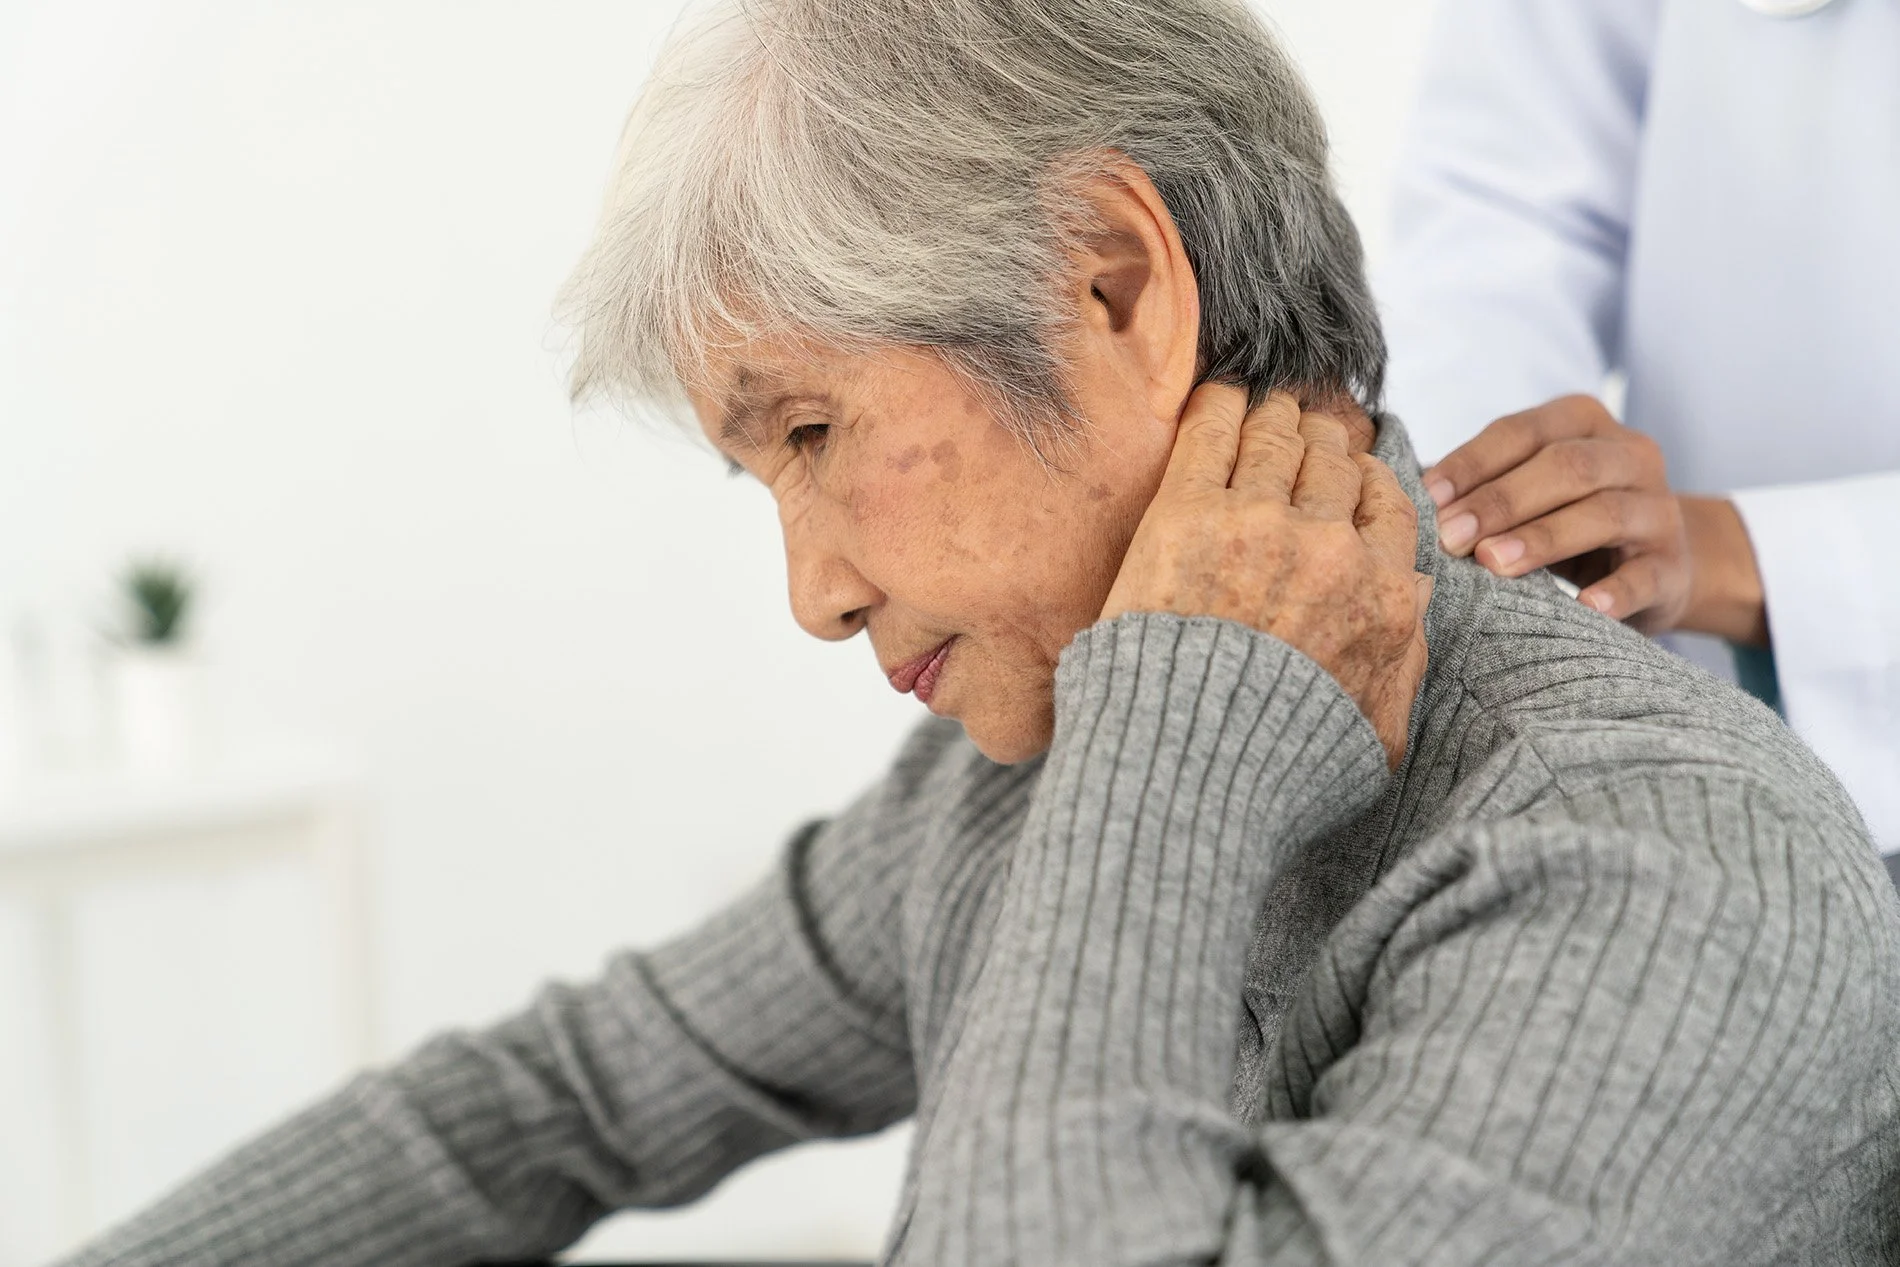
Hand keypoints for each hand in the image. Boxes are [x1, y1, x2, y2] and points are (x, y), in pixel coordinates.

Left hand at [1102, 385, 1432, 767]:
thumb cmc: (1279, 766)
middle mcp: (1331, 549)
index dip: (1364, 481)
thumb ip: (1403, 660)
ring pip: (1280, 439)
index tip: (1346, 474)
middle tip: (1304, 427)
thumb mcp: (1376, 731)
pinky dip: (1221, 404)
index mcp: (1384, 596)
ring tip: (1267, 402)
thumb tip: (1414, 608)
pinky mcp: (1188, 514)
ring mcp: (1259, 524)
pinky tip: (1220, 391)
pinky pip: (1213, 433)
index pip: (1385, 505)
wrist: (1188, 770)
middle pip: (1333, 464)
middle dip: (1322, 441)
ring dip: (1277, 414)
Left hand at [1423, 395, 1766, 644]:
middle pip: (1564, 468)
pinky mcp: (1671, 567)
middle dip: (1501, 502)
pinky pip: (1644, 576)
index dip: (1473, 462)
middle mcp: (1629, 454)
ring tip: (1495, 564)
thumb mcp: (1528, 487)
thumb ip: (1478, 483)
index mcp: (1582, 422)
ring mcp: (1658, 510)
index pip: (1521, 432)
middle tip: (1450, 537)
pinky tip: (1585, 606)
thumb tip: (1398, 490)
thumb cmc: (1564, 517)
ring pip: (1604, 513)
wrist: (1657, 563)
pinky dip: (1615, 592)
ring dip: (1544, 538)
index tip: (1427, 496)